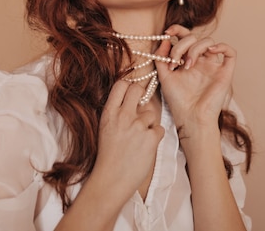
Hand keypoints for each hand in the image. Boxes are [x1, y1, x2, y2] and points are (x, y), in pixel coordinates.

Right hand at [90, 80, 163, 201]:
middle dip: (142, 95)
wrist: (111, 179)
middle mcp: (123, 115)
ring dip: (149, 124)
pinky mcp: (150, 138)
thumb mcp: (106, 129)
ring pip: (152, 113)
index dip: (128, 86)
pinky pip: (159, 129)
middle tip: (141, 108)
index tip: (131, 92)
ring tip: (139, 140)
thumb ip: (117, 114)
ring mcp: (137, 126)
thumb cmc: (108, 157)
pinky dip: (155, 138)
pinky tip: (145, 148)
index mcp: (109, 113)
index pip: (121, 84)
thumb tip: (133, 102)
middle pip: (138, 89)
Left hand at [155, 24, 235, 131]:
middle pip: (194, 37)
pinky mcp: (225, 72)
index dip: (177, 30)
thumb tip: (164, 39)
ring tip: (187, 66)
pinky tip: (210, 52)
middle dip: (181, 45)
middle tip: (174, 61)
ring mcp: (213, 66)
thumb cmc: (178, 101)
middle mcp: (200, 61)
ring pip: (209, 41)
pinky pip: (230, 52)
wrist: (190, 118)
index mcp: (186, 60)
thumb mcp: (164, 76)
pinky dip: (222, 46)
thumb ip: (161, 57)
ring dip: (195, 48)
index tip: (167, 32)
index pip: (184, 37)